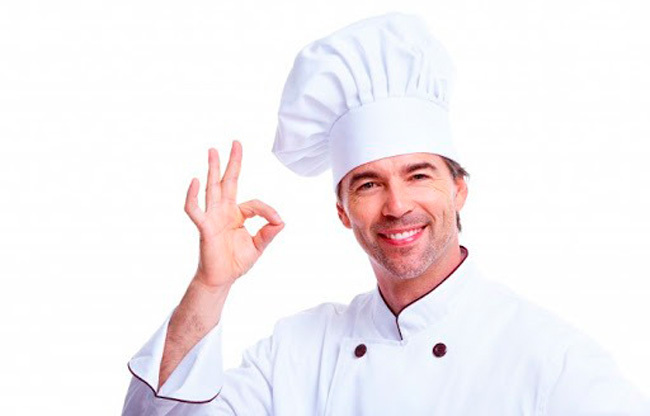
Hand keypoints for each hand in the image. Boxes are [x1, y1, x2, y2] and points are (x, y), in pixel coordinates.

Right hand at [184, 141, 283, 289]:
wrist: (222, 279)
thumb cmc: (236, 262)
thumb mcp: (258, 245)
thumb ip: (269, 232)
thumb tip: (282, 220)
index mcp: (237, 214)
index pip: (254, 203)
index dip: (268, 210)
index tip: (277, 221)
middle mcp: (224, 211)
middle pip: (228, 181)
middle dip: (232, 162)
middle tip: (236, 142)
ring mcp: (213, 217)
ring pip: (212, 188)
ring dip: (212, 169)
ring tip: (213, 151)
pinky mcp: (204, 227)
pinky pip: (195, 209)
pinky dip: (193, 196)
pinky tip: (195, 181)